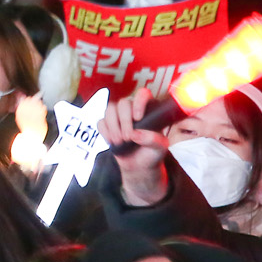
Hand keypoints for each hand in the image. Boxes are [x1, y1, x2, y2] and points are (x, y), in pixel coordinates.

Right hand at [102, 89, 169, 205]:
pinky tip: (112, 141)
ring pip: (109, 109)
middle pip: (123, 102)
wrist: (139, 167)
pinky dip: (105, 132)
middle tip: (128, 137)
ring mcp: (119, 117)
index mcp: (149, 110)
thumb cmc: (152, 154)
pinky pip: (101, 122)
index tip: (138, 118)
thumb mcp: (160, 148)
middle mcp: (133, 109)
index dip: (138, 102)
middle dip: (124, 121)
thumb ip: (153, 140)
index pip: (142, 94)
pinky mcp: (108, 126)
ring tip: (120, 141)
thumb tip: (136, 134)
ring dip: (113, 126)